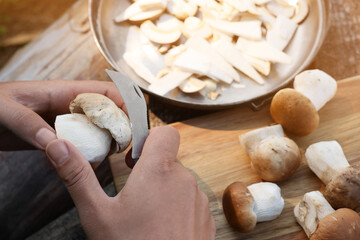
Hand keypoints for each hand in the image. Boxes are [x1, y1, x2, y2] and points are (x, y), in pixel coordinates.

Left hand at [0, 80, 125, 150]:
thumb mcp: (5, 110)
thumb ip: (29, 124)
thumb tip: (55, 144)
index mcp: (64, 92)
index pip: (108, 92)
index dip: (127, 105)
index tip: (132, 128)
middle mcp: (71, 107)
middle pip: (110, 114)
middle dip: (122, 129)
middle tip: (124, 150)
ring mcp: (66, 124)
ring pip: (99, 133)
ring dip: (106, 146)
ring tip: (102, 161)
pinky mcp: (59, 139)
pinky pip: (82, 148)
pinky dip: (87, 159)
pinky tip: (80, 169)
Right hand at [46, 126, 215, 239]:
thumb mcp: (97, 214)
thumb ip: (78, 176)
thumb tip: (58, 146)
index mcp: (159, 171)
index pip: (166, 133)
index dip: (149, 138)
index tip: (133, 158)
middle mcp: (185, 180)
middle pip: (169, 159)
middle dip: (151, 170)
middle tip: (134, 192)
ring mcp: (199, 200)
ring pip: (180, 181)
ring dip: (164, 189)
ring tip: (147, 214)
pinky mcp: (207, 218)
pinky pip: (191, 201)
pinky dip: (178, 206)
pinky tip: (163, 226)